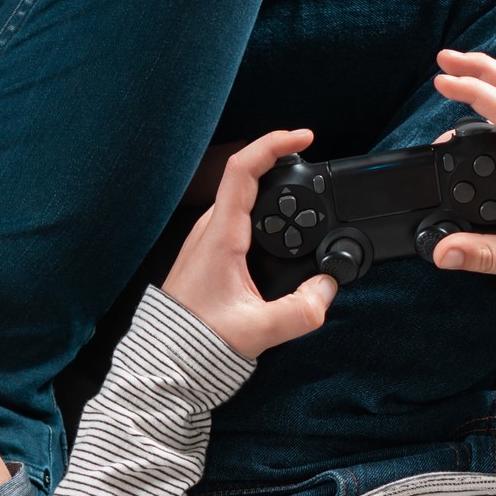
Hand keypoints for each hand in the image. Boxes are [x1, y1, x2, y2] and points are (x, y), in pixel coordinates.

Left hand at [162, 129, 338, 358]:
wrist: (168, 359)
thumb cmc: (199, 340)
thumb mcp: (259, 330)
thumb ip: (302, 311)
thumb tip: (327, 289)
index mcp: (220, 236)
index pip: (243, 169)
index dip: (274, 144)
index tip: (304, 136)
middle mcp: (211, 229)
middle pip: (248, 177)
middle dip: (283, 165)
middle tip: (315, 169)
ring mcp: (208, 238)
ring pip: (243, 198)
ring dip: (273, 192)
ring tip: (304, 199)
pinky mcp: (210, 252)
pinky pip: (240, 218)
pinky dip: (265, 215)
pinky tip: (282, 231)